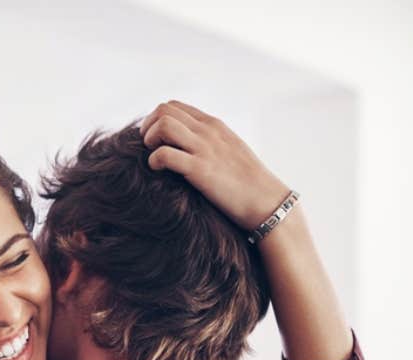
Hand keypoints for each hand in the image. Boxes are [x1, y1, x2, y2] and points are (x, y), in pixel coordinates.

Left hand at [138, 100, 288, 230]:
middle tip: (147, 147)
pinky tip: (157, 171)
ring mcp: (204, 149)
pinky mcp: (200, 170)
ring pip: (163, 125)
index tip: (154, 139)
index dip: (156, 119)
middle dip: (148, 126)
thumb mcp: (229, 152)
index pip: (175, 106)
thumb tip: (191, 149)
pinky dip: (154, 160)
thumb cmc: (248, 183)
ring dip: (149, 139)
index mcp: (214, 125)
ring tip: (152, 157)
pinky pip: (165, 154)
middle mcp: (208, 132)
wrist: (265, 200)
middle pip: (164, 110)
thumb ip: (211, 144)